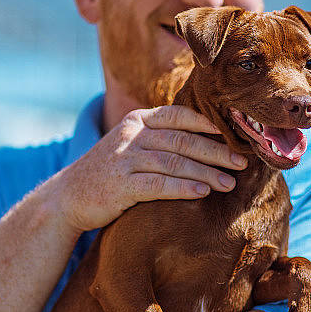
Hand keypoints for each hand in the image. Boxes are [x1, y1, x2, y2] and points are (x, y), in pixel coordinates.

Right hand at [60, 105, 246, 232]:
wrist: (69, 196)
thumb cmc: (111, 172)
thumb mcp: (131, 146)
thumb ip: (160, 138)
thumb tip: (207, 140)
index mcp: (137, 121)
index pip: (178, 115)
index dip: (208, 123)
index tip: (234, 133)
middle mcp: (131, 135)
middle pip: (182, 140)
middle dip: (216, 151)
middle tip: (241, 162)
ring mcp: (125, 159)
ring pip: (174, 162)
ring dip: (206, 173)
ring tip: (229, 183)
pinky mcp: (121, 185)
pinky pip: (158, 184)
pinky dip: (183, 188)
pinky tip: (202, 193)